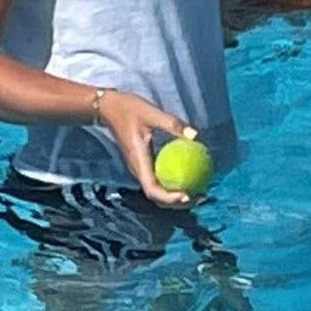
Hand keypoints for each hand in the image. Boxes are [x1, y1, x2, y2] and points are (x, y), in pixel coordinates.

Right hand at [90, 88, 201, 204]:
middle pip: (157, 197)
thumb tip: (195, 136)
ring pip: (158, 191)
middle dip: (178, 202)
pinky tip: (188, 175)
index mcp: (139, 162)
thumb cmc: (129, 109)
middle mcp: (139, 170)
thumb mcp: (152, 113)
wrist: (109, 107)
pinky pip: (159, 180)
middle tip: (201, 196)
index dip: (170, 198)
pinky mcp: (143, 164)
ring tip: (198, 190)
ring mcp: (140, 169)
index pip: (152, 190)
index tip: (188, 194)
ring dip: (177, 196)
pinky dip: (173, 184)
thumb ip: (173, 124)